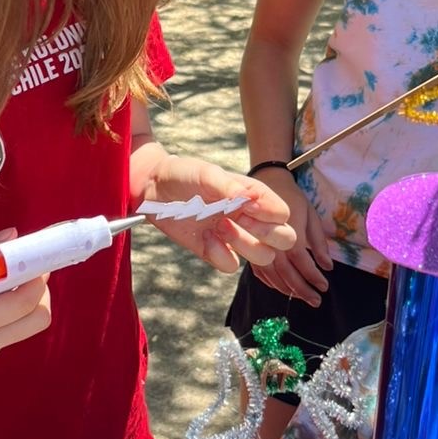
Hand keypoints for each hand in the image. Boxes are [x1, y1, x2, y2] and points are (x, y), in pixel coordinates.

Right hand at [0, 231, 50, 365]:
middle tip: (26, 268)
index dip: (38, 275)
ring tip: (8, 278)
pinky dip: (15, 310)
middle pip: (38, 320)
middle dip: (41, 291)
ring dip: (29, 300)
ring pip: (29, 326)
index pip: (25, 301)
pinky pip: (13, 330)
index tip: (37, 255)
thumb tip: (12, 237)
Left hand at [135, 154, 296, 272]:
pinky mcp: (214, 251)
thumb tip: (250, 199)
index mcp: (253, 196)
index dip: (271, 214)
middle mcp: (249, 217)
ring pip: (264, 256)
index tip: (246, 205)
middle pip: (284, 239)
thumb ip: (228, 187)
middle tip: (242, 220)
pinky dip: (221, 255)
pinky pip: (231, 265)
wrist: (153, 188)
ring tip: (219, 226)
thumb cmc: (183, 174)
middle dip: (268, 234)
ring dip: (245, 244)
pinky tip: (205, 238)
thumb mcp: (206, 173)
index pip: (282, 213)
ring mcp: (234, 236)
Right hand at [246, 167, 333, 307]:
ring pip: (272, 276)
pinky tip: (282, 288)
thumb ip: (319, 242)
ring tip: (302, 298)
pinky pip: (259, 272)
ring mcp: (258, 246)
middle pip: (286, 274)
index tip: (324, 286)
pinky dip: (271, 283)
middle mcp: (270, 242)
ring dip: (288, 290)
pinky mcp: (250, 248)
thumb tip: (328, 267)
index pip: (301, 262)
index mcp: (288, 232)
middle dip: (302, 290)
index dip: (313, 276)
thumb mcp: (311, 216)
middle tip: (316, 301)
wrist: (267, 184)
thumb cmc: (292, 199)